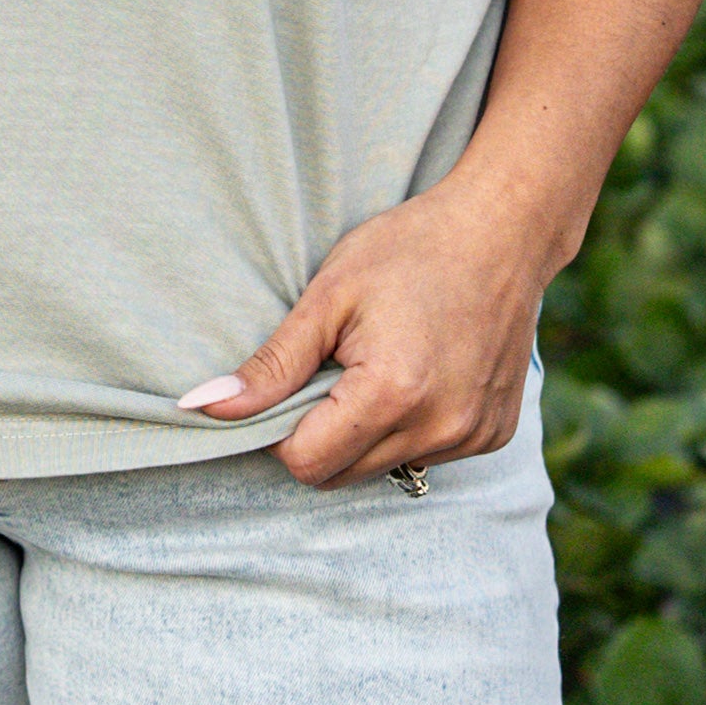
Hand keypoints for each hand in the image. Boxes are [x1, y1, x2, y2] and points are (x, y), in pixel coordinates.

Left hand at [179, 166, 557, 487]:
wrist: (504, 229)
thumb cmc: (410, 248)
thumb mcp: (329, 296)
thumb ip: (270, 364)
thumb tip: (201, 407)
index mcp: (393, 393)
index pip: (305, 463)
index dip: (281, 430)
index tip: (294, 381)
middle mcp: (440, 428)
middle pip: (340, 475)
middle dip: (320, 434)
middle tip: (335, 367)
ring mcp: (473, 436)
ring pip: (381, 469)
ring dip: (364, 434)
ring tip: (382, 364)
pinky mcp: (494, 435)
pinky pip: (427, 455)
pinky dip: (410, 427)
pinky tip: (421, 373)